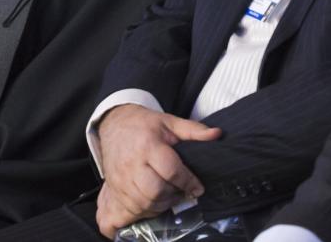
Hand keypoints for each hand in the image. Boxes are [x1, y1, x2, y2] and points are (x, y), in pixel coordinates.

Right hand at [95, 104, 220, 238]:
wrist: (114, 125)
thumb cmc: (144, 124)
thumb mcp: (170, 121)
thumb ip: (194, 130)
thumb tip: (216, 134)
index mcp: (148, 145)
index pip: (170, 170)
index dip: (187, 181)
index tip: (198, 187)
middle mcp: (132, 164)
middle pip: (155, 191)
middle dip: (173, 194)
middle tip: (183, 189)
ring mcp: (121, 178)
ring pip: (144, 203)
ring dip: (162, 204)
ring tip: (171, 193)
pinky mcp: (115, 188)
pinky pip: (133, 208)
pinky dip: (148, 209)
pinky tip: (156, 199)